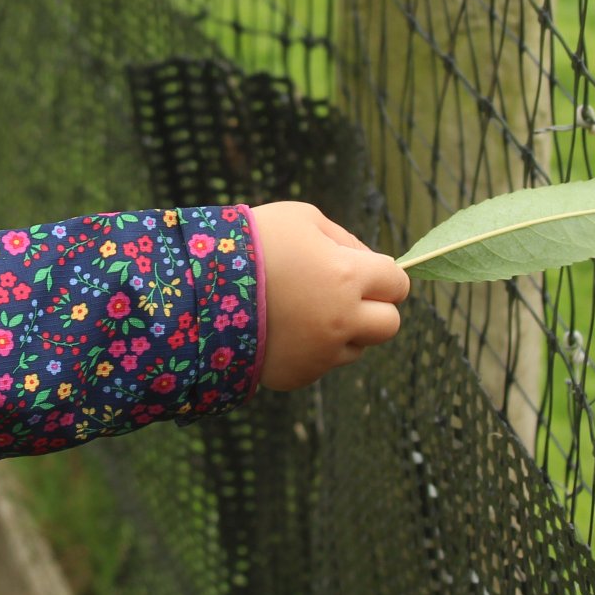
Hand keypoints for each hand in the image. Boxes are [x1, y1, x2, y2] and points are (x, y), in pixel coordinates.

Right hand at [248, 201, 408, 390]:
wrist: (196, 287)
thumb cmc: (251, 241)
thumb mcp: (302, 219)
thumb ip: (344, 239)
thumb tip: (368, 261)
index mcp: (348, 276)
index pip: (397, 282)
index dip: (383, 275)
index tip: (365, 272)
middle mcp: (342, 320)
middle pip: (390, 325)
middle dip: (375, 309)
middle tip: (346, 296)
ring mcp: (320, 354)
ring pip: (356, 348)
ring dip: (343, 331)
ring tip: (303, 310)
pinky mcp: (297, 375)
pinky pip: (321, 365)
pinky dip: (310, 350)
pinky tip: (282, 329)